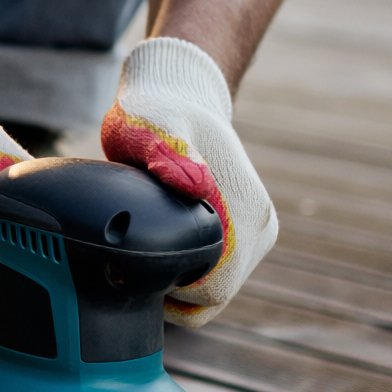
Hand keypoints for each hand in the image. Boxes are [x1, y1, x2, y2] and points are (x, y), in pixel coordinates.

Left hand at [99, 37, 275, 325]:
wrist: (179, 96)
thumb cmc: (155, 114)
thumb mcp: (148, 129)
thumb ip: (166, 155)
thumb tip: (193, 185)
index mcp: (237, 208)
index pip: (210, 290)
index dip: (170, 294)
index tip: (136, 274)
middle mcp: (256, 224)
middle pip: (217, 296)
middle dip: (176, 294)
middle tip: (134, 267)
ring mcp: (257, 228)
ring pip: (220, 288)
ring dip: (186, 284)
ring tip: (147, 257)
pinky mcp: (251, 229)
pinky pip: (223, 273)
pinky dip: (194, 273)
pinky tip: (164, 252)